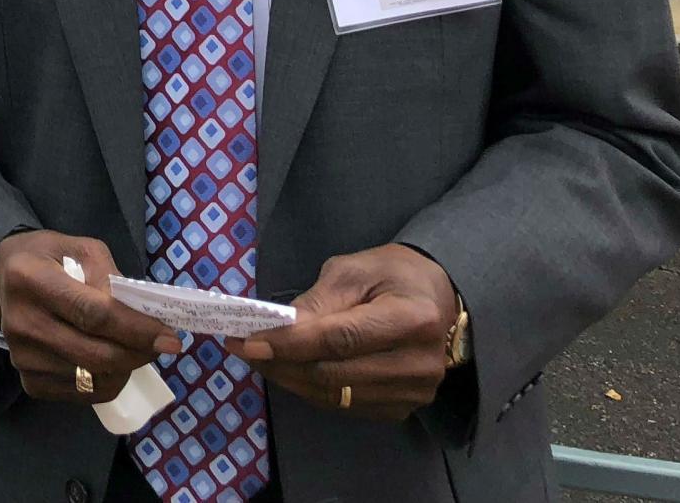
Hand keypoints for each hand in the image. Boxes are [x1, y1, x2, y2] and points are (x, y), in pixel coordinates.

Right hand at [0, 232, 179, 404]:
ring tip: (131, 349)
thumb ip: (111, 277)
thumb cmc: (50, 258)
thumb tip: (140, 318)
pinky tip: (108, 362)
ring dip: (125, 369)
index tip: (171, 338)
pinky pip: (82, 394)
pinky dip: (107, 382)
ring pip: (93, 379)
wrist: (5, 279)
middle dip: (138, 353)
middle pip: (95, 353)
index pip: (93, 313)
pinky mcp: (28, 382)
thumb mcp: (81, 248)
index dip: (136, 329)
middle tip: (159, 346)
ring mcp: (22, 357)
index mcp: (30, 278)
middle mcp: (20, 322)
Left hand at [230, 244, 458, 420]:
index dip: (291, 343)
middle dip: (281, 363)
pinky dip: (311, 389)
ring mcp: (415, 393)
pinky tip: (289, 371)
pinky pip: (346, 405)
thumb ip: (317, 302)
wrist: (436, 298)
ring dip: (290, 379)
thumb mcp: (352, 271)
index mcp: (413, 319)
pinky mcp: (404, 408)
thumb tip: (276, 329)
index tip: (249, 341)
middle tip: (242, 348)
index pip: (340, 339)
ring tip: (259, 358)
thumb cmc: (392, 274)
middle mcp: (420, 364)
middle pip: (335, 373)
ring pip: (336, 396)